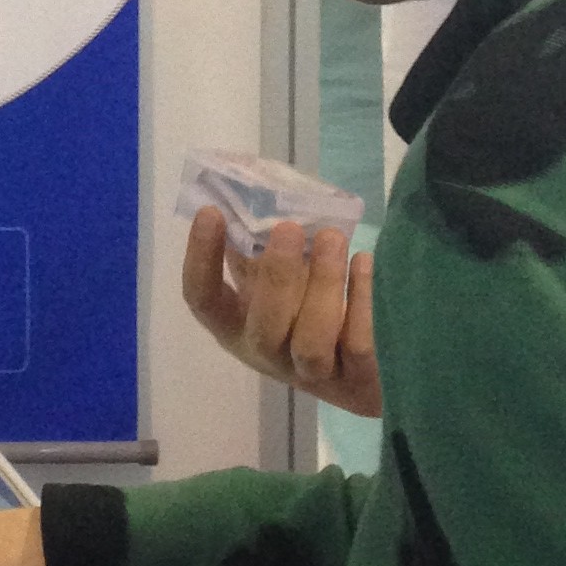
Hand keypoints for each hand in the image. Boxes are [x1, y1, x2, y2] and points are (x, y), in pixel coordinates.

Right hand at [182, 211, 379, 419]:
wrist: (364, 374)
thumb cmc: (308, 310)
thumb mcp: (275, 280)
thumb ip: (257, 245)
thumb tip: (243, 185)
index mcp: (237, 326)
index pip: (204, 300)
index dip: (201, 260)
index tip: (211, 212)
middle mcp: (268, 354)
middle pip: (263, 327)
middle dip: (276, 276)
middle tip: (290, 227)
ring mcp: (312, 374)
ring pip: (311, 342)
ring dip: (322, 285)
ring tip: (333, 237)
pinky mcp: (356, 381)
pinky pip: (357, 345)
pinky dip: (361, 300)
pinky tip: (364, 261)